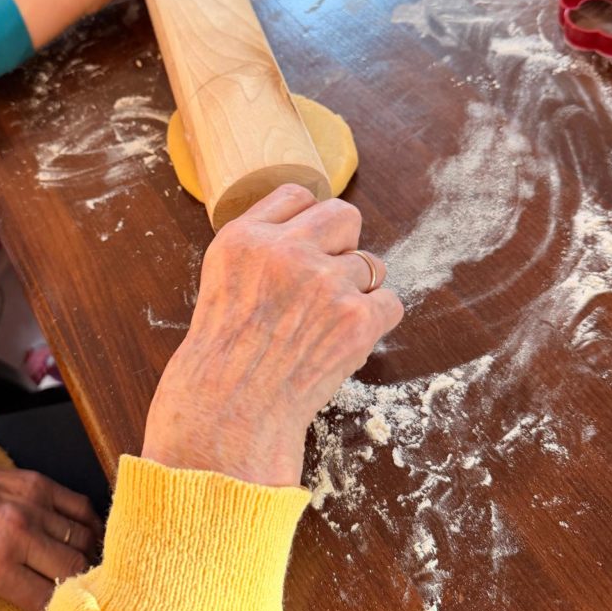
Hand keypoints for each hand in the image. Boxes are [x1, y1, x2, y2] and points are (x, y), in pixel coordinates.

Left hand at [0, 425, 101, 610]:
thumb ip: (7, 590)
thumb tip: (47, 605)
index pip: (47, 600)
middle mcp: (18, 535)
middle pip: (74, 568)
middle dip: (82, 585)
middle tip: (85, 591)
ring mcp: (33, 506)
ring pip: (83, 538)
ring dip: (89, 555)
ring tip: (89, 566)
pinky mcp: (41, 483)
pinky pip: (81, 507)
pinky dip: (90, 525)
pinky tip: (89, 537)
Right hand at [142, 184, 403, 485]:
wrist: (230, 416)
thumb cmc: (224, 357)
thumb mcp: (221, 282)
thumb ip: (261, 248)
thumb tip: (314, 229)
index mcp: (244, 238)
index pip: (297, 194)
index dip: (307, 222)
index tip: (306, 244)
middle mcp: (285, 252)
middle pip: (344, 215)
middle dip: (342, 243)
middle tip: (326, 280)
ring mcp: (324, 283)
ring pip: (371, 264)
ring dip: (357, 291)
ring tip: (324, 325)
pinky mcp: (356, 318)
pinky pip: (390, 302)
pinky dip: (375, 323)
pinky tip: (343, 342)